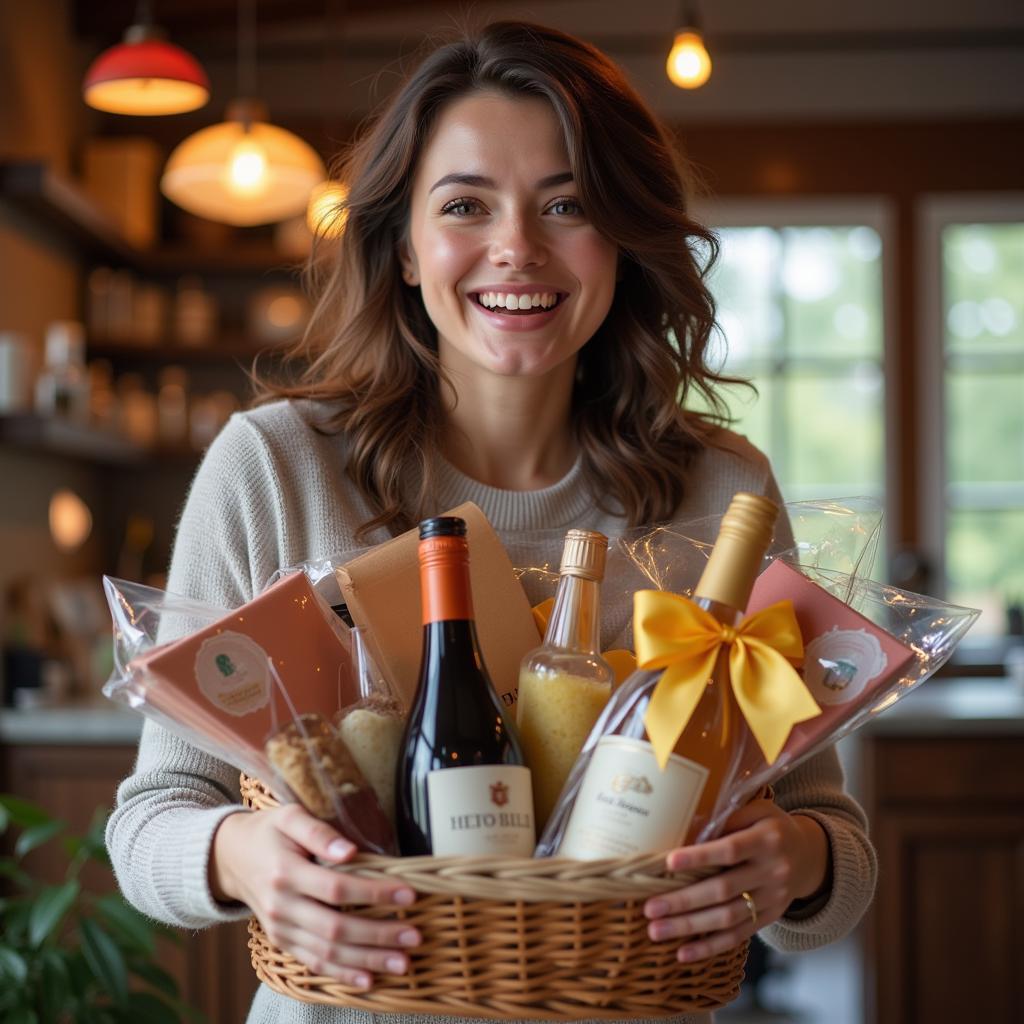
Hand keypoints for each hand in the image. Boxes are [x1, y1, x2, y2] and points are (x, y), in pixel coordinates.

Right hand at [210, 805, 419, 988]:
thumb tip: (349, 851)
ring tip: (402, 963)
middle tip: (414, 936)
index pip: (337, 888)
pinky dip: (341, 974)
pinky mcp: (282, 941)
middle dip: (378, 934)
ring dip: (367, 960)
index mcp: (286, 872)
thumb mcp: (290, 817)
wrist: (231, 857)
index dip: (374, 893)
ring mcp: (280, 929)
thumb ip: (319, 832)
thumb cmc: (269, 831)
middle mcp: (281, 906)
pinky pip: (313, 963)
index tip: (409, 894)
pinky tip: (368, 979)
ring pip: (327, 952)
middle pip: (336, 927)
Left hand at [643, 800, 829, 963]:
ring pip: (727, 918)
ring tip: (656, 931)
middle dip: (684, 901)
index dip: (700, 857)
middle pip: (723, 890)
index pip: (731, 850)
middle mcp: (772, 872)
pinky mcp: (769, 918)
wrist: (809, 856)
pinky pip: (738, 936)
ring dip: (689, 927)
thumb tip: (686, 826)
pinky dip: (709, 946)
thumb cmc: (771, 827)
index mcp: (767, 840)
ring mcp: (772, 899)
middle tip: (649, 908)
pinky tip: (683, 953)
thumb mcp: (757, 811)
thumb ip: (726, 818)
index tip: (669, 862)